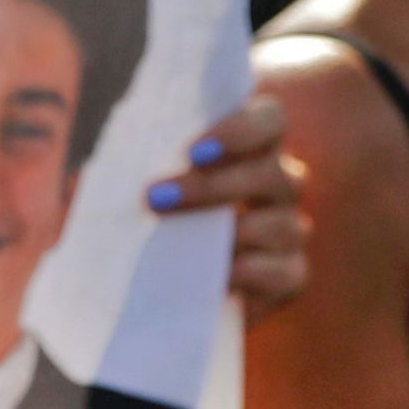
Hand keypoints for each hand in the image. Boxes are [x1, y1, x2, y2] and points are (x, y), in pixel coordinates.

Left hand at [147, 94, 304, 308]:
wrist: (143, 289)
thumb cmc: (142, 219)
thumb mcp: (134, 184)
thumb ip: (140, 159)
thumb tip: (120, 150)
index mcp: (250, 147)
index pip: (271, 119)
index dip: (242, 129)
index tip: (193, 150)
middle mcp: (279, 184)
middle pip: (275, 173)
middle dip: (213, 186)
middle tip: (157, 197)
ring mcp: (288, 230)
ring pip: (285, 224)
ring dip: (233, 232)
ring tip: (182, 243)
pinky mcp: (288, 277)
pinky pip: (288, 274)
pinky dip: (254, 274)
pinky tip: (220, 278)